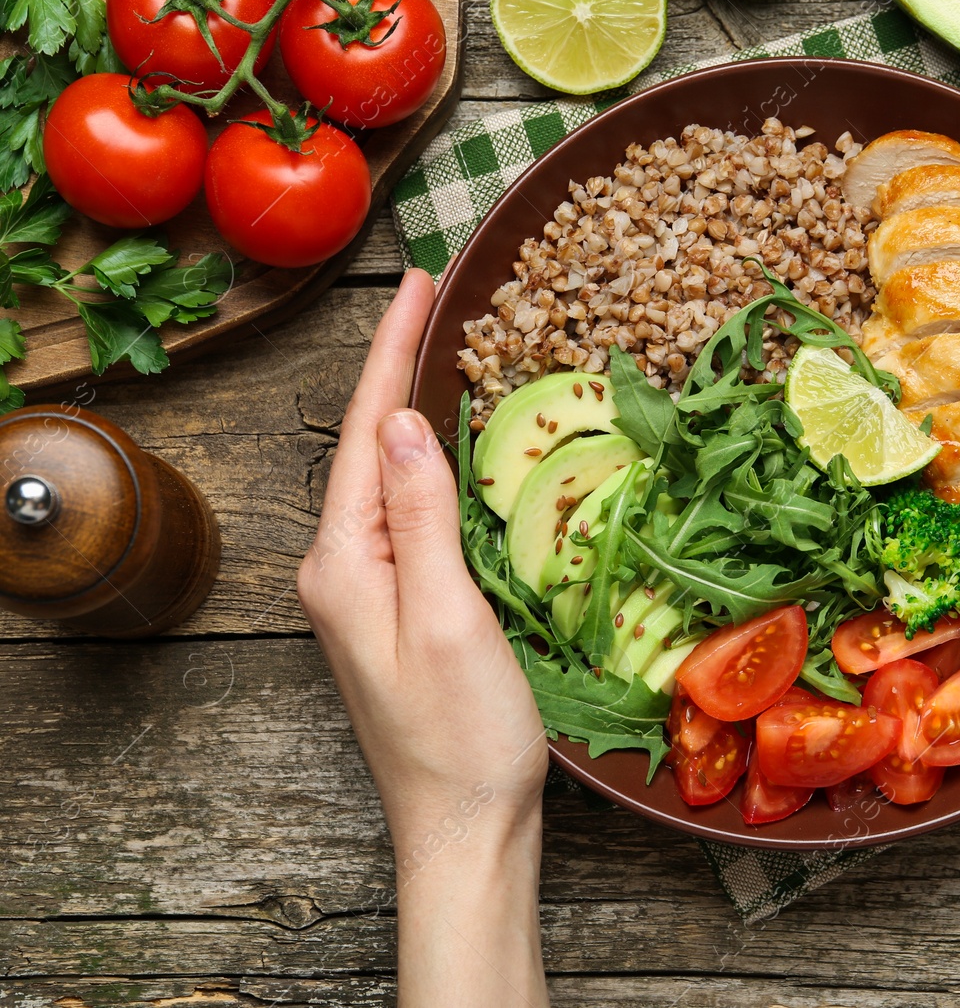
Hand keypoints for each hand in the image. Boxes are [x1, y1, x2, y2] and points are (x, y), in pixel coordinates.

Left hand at [298, 269, 548, 1006]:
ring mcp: (368, 594)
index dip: (393, 352)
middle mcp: (342, 571)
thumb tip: (400, 420)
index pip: (366, 433)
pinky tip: (452, 446)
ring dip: (413, 409)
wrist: (466, 829)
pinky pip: (410, 514)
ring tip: (439, 346)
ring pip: (389, 478)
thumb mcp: (447, 617)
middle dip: (397, 366)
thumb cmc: (462, 736)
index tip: (417, 280)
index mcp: (344, 564)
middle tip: (431, 295)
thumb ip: (422, 515)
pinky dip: (432, 465)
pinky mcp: (400, 612)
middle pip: (368, 446)